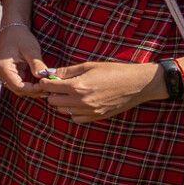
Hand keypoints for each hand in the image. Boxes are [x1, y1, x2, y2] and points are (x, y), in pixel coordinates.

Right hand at [0, 23, 48, 96]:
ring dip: (32, 89)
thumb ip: (37, 64)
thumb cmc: (21, 36)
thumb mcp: (31, 49)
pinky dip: (29, 84)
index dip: (33, 90)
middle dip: (34, 91)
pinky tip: (39, 82)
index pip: (18, 86)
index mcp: (3, 67)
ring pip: (17, 88)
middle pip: (17, 89)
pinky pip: (18, 82)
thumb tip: (44, 77)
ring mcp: (1, 73)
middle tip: (49, 89)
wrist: (12, 29)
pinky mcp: (6, 72)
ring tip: (46, 86)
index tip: (47, 86)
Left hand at [39, 60, 164, 123]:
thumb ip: (68, 71)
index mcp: (77, 86)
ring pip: (63, 111)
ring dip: (62, 102)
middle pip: (53, 101)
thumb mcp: (90, 66)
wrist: (138, 84)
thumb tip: (51, 73)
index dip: (45, 82)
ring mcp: (89, 111)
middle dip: (52, 93)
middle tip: (59, 86)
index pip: (49, 87)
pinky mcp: (96, 117)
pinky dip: (73, 112)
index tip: (47, 80)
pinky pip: (75, 118)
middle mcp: (80, 101)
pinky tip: (79, 103)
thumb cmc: (114, 71)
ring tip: (70, 93)